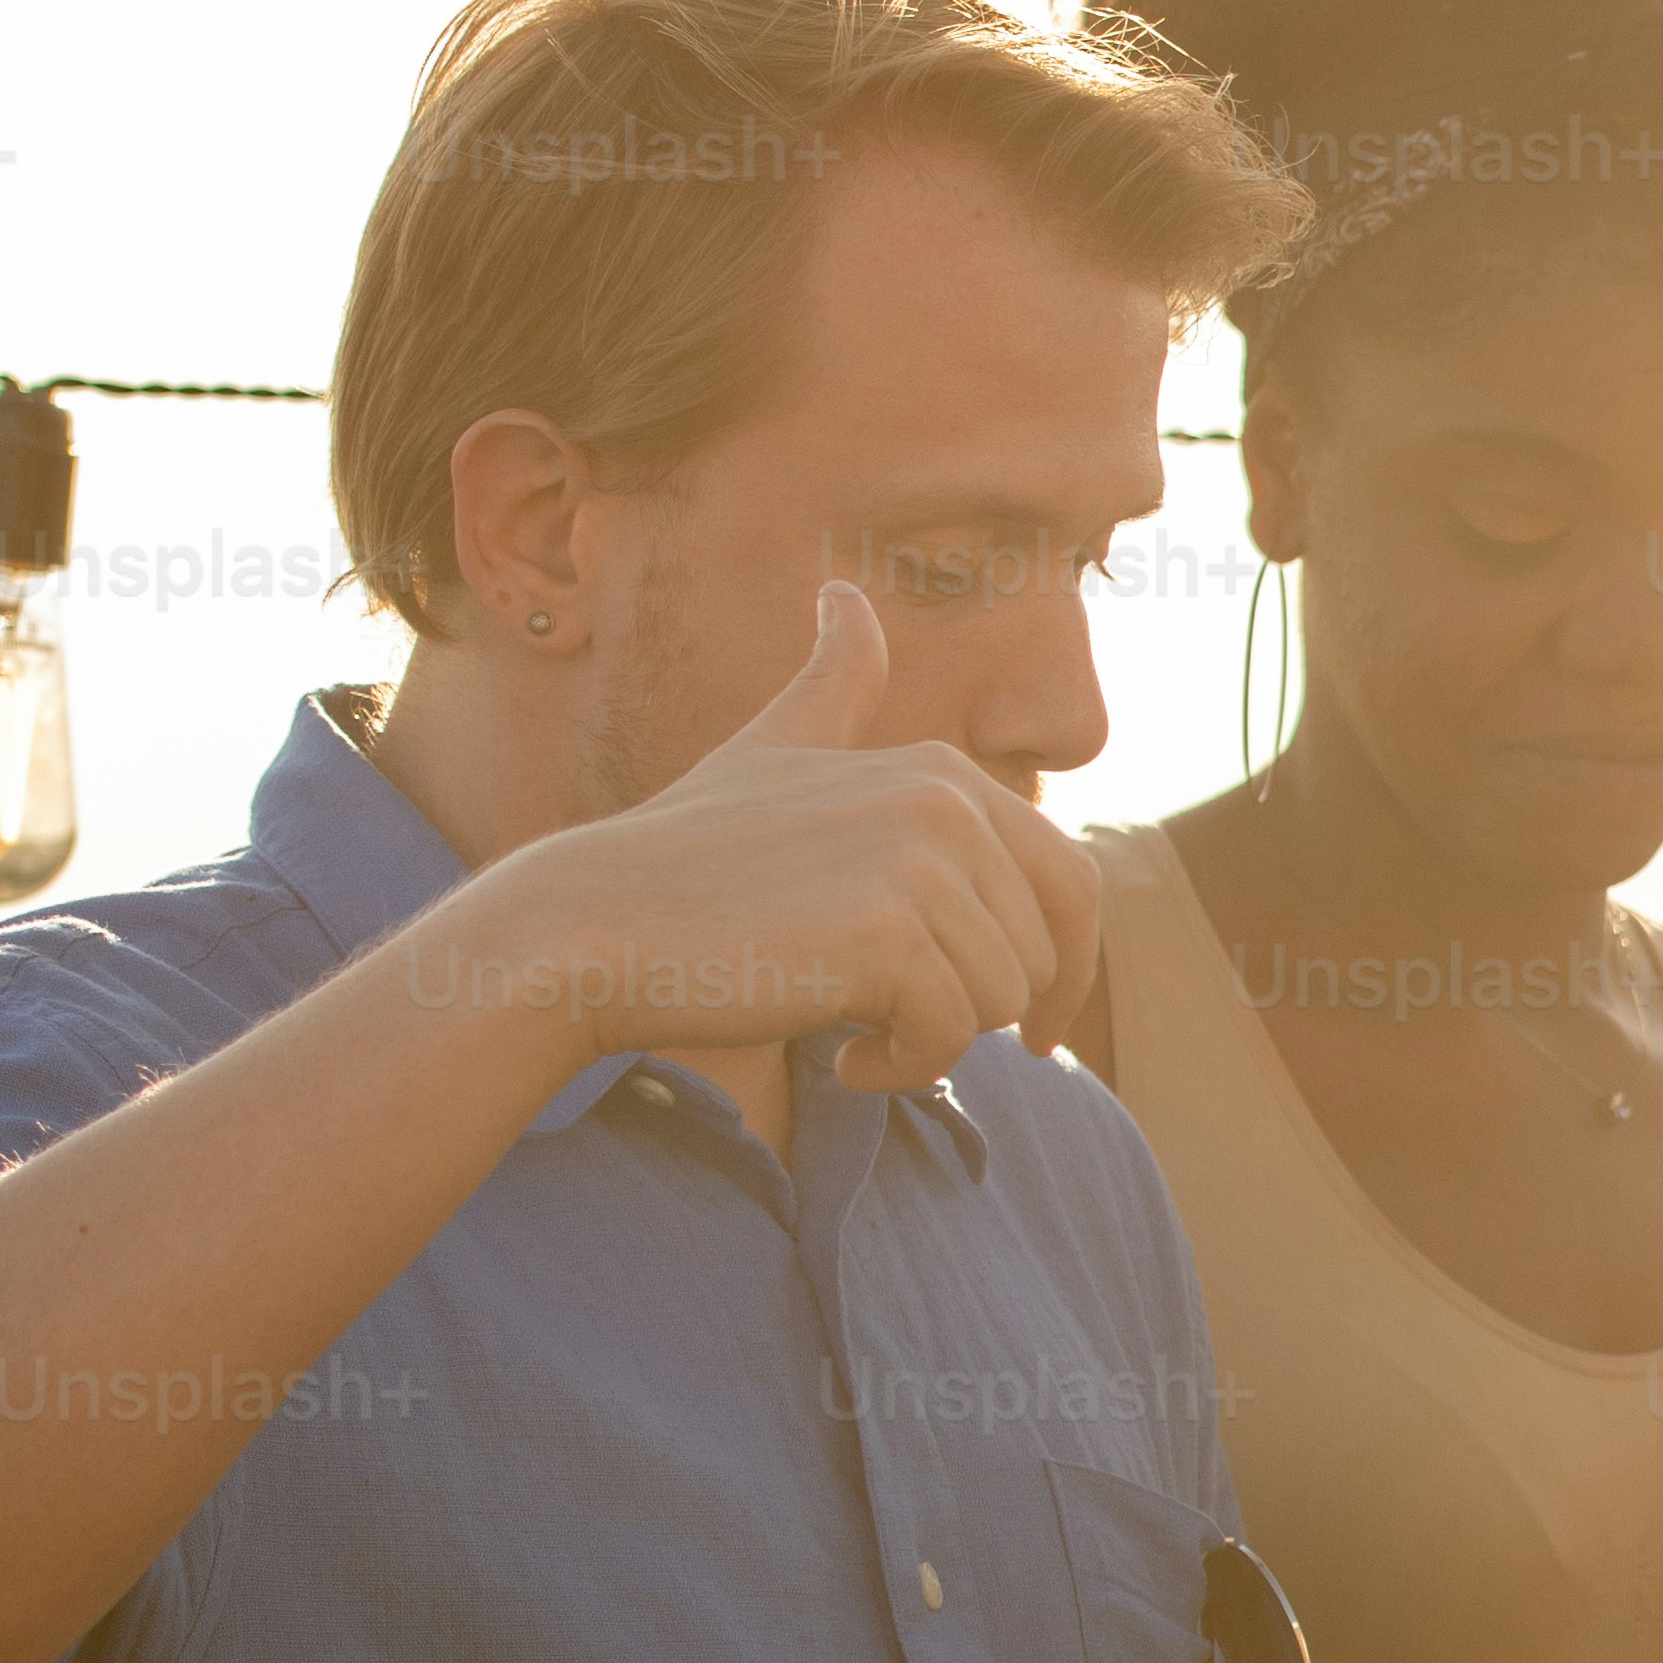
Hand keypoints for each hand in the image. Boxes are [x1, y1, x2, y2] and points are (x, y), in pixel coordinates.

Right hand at [428, 578, 1097, 1092]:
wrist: (590, 926)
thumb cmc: (681, 857)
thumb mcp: (770, 750)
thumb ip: (830, 687)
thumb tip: (843, 593)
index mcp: (943, 771)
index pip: (1072, 886)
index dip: (1068, 972)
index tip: (1041, 1034)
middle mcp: (944, 801)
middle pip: (1037, 956)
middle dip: (977, 1010)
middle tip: (887, 1016)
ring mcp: (914, 862)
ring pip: (998, 1003)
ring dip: (930, 1042)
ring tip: (851, 1025)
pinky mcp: (884, 935)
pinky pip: (949, 1039)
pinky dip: (904, 1068)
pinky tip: (844, 1060)